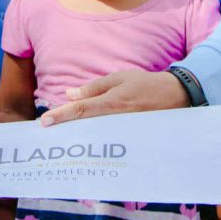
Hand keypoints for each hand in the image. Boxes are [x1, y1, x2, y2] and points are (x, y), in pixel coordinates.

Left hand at [40, 69, 189, 126]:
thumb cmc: (144, 84)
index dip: (61, 116)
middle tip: (47, 132)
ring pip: (94, 136)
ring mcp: (123, 131)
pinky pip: (107, 139)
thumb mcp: (119, 78)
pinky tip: (84, 141)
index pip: (81, 110)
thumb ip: (94, 88)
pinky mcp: (129, 138)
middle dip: (65, 129)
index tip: (44, 122)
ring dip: (78, 136)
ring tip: (61, 137)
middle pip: (85, 127)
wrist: (176, 96)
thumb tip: (69, 94)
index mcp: (111, 102)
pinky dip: (94, 139)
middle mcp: (116, 119)